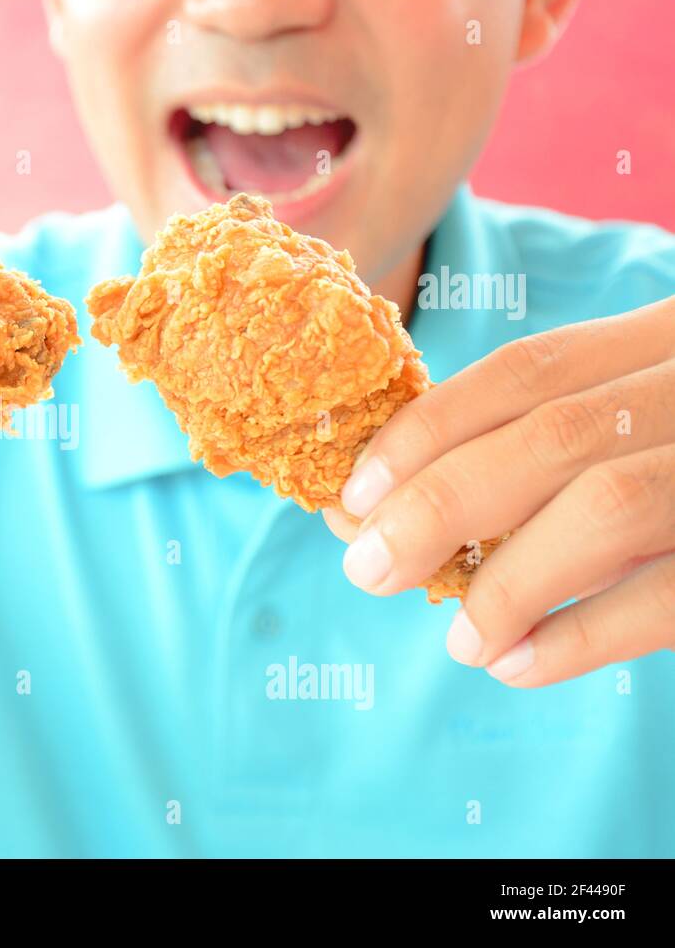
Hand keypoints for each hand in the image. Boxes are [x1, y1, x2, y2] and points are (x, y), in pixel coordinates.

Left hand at [323, 295, 674, 686]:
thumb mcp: (649, 399)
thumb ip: (554, 432)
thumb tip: (388, 504)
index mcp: (669, 336)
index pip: (527, 371)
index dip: (428, 430)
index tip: (357, 490)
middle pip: (552, 436)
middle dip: (439, 505)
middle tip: (368, 567)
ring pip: (610, 507)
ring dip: (508, 579)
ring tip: (456, 635)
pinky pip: (674, 593)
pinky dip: (585, 634)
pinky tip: (519, 662)